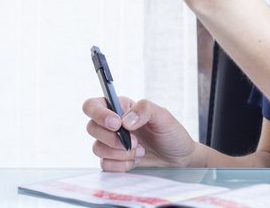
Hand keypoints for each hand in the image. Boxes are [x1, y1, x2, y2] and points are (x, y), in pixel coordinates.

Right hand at [83, 96, 203, 170]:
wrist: (178, 157)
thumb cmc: (171, 133)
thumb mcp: (164, 116)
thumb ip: (145, 110)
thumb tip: (124, 120)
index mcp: (121, 107)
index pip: (93, 105)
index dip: (99, 114)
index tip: (117, 124)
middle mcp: (113, 124)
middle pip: (91, 128)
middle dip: (112, 139)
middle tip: (134, 142)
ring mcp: (111, 143)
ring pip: (97, 148)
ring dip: (120, 153)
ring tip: (140, 150)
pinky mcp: (113, 160)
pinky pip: (105, 164)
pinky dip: (121, 165)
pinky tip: (136, 160)